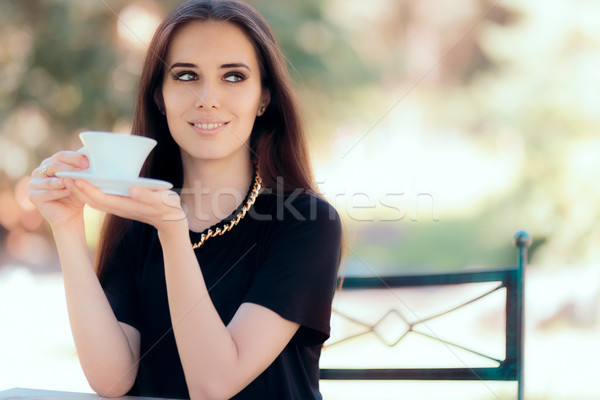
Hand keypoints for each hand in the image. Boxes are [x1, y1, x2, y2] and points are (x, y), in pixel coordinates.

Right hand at [28, 151, 89, 229]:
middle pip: (54, 165)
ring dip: (64, 181)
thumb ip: (80, 170)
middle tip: (83, 173)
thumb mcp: (80, 180)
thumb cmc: (76, 195)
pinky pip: (46, 192)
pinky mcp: (33, 196)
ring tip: (76, 182)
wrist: (71, 214)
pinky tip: (68, 191)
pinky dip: (59, 192)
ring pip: (50, 179)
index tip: (87, 163)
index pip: (61, 156)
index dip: (74, 158)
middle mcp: (40, 171)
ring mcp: (34, 183)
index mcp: (51, 163)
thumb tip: (88, 159)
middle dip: (70, 169)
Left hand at [70, 179, 186, 234]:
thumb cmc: (169, 208)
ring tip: (70, 178)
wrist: (172, 222)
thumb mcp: (163, 201)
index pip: (102, 199)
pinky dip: (90, 193)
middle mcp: (121, 208)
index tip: (75, 178)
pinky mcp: (122, 206)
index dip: (87, 189)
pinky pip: (101, 200)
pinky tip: (86, 183)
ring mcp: (120, 208)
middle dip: (78, 189)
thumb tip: (132, 190)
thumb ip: (148, 196)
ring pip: (95, 201)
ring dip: (81, 191)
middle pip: (93, 201)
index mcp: (128, 206)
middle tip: (64, 175)